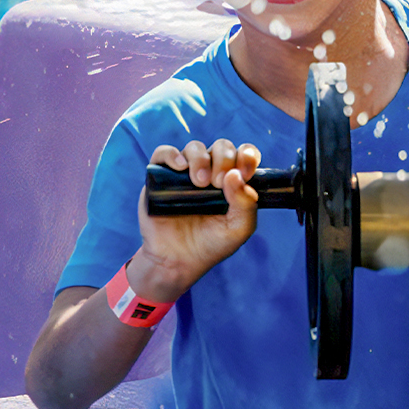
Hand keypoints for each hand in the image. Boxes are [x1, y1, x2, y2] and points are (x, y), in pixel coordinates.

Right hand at [131, 139, 261, 300]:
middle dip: (224, 159)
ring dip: (200, 159)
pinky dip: (172, 154)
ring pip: (195, 147)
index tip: (245, 171)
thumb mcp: (239, 229)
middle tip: (218, 184)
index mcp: (233, 181)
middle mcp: (210, 172)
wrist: (177, 261)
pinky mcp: (161, 178)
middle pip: (221, 147)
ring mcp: (185, 173)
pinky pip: (164, 153)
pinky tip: (180, 168)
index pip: (244, 154)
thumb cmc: (211, 244)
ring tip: (199, 183)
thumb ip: (246, 204)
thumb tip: (236, 174)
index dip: (247, 155)